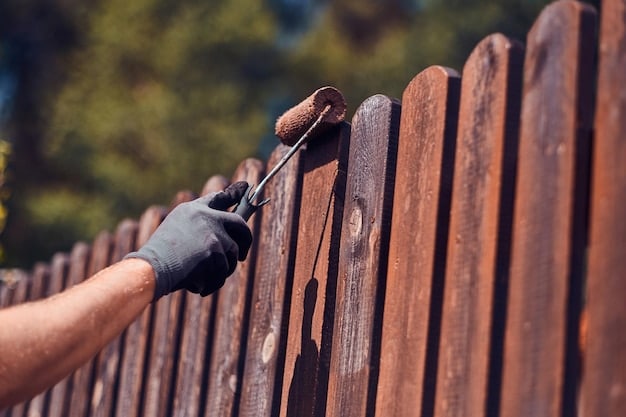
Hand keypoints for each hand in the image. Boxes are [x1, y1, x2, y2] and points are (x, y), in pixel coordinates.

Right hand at [125, 181, 252, 299]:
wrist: (151, 269)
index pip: (218, 198)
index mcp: (193, 210)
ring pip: (233, 254)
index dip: (233, 193)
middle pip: (239, 224)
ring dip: (222, 270)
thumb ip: (198, 227)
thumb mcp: (175, 232)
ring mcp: (212, 232)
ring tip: (204, 277)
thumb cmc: (159, 257)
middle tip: (242, 255)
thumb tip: (223, 237)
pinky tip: (198, 286)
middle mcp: (205, 216)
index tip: (245, 186)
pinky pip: (223, 272)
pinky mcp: (215, 250)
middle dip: (245, 241)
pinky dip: (212, 283)